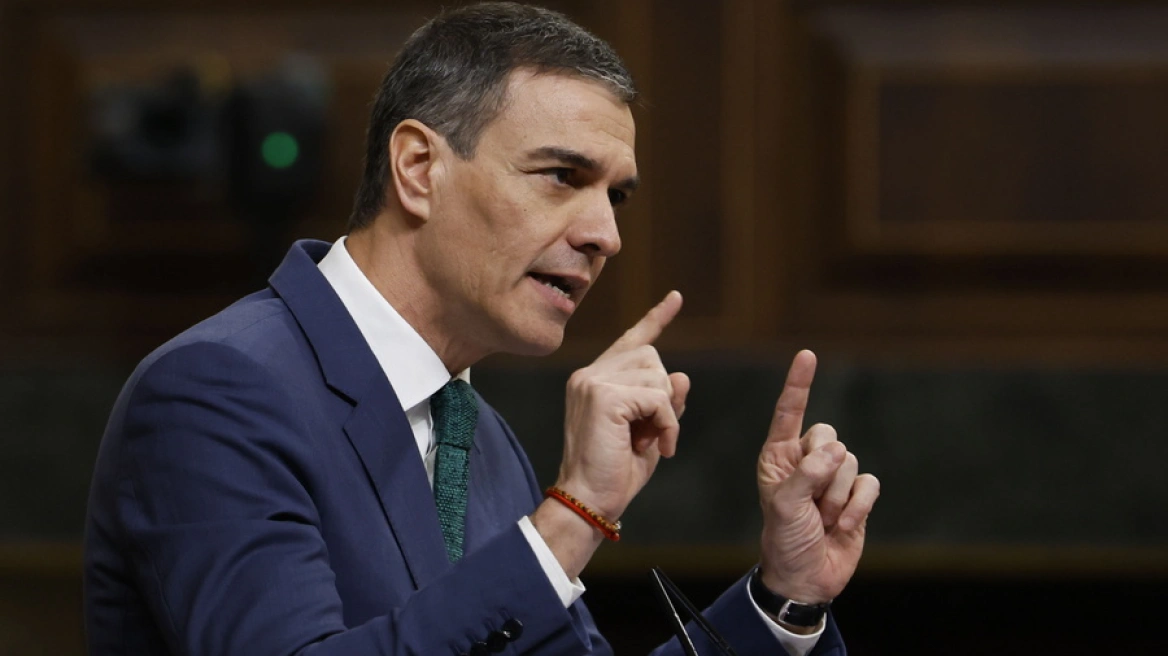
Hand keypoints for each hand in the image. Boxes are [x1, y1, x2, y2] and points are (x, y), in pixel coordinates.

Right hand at [555, 291, 690, 519]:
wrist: (587, 500)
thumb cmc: (615, 471)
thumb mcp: (649, 431)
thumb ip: (663, 401)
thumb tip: (680, 376)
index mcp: (595, 379)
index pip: (630, 340)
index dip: (655, 319)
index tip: (675, 298)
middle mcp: (589, 374)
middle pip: (652, 357)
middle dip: (663, 396)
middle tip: (651, 434)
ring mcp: (593, 381)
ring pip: (656, 374)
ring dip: (665, 412)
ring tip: (649, 441)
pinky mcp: (603, 396)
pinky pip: (657, 397)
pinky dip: (666, 423)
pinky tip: (655, 446)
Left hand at [757, 350, 879, 603]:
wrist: (807, 577)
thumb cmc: (785, 540)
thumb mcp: (784, 507)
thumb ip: (806, 475)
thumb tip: (836, 451)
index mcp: (778, 456)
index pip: (790, 413)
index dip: (799, 384)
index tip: (807, 355)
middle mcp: (805, 460)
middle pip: (828, 434)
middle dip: (823, 470)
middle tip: (810, 501)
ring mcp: (833, 477)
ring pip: (850, 460)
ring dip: (838, 495)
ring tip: (822, 518)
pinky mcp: (857, 494)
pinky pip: (870, 482)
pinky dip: (859, 506)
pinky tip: (843, 525)